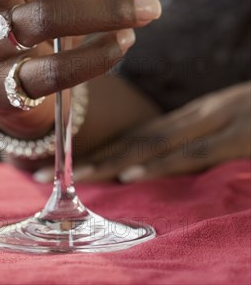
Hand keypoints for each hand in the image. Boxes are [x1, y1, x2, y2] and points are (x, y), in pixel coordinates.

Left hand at [70, 82, 250, 181]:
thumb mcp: (236, 122)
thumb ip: (205, 138)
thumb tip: (171, 158)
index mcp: (196, 114)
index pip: (142, 132)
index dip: (107, 147)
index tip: (74, 162)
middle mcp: (198, 115)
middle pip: (138, 137)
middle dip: (97, 156)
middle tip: (58, 170)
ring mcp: (214, 122)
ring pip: (152, 143)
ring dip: (112, 160)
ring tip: (79, 175)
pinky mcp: (234, 138)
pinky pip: (190, 153)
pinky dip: (156, 165)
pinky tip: (128, 175)